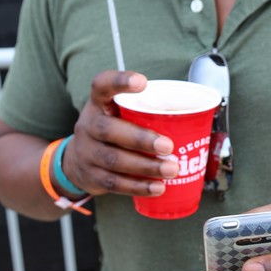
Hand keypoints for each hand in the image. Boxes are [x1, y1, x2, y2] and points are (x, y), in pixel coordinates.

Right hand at [63, 70, 179, 197]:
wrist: (76, 161)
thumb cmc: (113, 130)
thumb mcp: (119, 114)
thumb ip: (145, 111)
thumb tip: (194, 115)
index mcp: (99, 104)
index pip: (102, 85)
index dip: (119, 82)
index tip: (141, 82)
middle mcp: (89, 125)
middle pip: (109, 129)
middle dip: (141, 139)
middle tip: (168, 147)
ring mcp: (87, 152)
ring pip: (114, 160)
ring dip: (146, 167)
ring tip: (171, 170)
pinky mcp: (91, 176)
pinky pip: (115, 183)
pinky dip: (138, 187)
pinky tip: (158, 188)